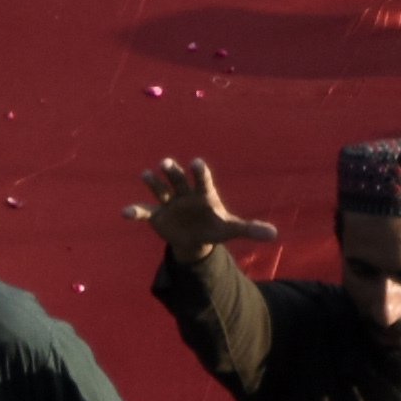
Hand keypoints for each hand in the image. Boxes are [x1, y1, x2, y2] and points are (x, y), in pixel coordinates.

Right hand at [129, 155, 280, 258]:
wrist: (195, 238)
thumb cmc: (214, 227)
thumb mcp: (231, 230)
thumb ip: (250, 228)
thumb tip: (275, 234)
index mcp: (204, 193)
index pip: (202, 179)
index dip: (199, 171)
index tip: (196, 163)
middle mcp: (185, 192)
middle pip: (178, 179)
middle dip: (173, 171)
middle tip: (166, 163)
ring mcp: (169, 202)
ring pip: (160, 188)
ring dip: (153, 182)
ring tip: (146, 175)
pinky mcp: (157, 214)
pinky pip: (144, 211)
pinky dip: (135, 211)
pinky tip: (125, 212)